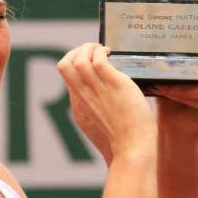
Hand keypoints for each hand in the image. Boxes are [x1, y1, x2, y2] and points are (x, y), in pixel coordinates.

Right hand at [57, 43, 155, 162]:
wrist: (133, 149)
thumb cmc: (124, 139)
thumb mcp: (102, 123)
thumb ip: (98, 108)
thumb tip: (105, 94)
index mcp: (79, 105)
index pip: (66, 76)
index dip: (75, 61)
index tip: (89, 59)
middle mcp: (83, 96)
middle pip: (65, 65)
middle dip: (78, 50)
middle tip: (95, 51)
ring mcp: (97, 90)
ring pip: (79, 60)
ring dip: (90, 48)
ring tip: (104, 51)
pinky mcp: (114, 85)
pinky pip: (98, 61)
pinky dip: (102, 53)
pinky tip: (111, 54)